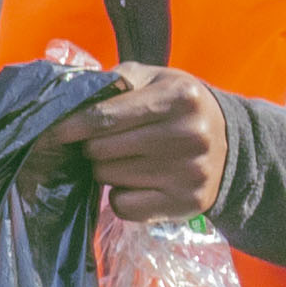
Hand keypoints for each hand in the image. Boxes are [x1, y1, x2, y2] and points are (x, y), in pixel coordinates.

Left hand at [38, 61, 228, 222]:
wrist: (232, 145)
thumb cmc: (180, 107)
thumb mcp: (158, 80)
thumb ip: (118, 80)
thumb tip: (72, 92)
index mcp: (179, 97)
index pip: (104, 117)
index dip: (72, 126)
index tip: (53, 132)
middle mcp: (188, 134)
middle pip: (101, 150)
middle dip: (93, 147)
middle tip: (107, 143)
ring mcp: (189, 172)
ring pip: (109, 178)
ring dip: (107, 170)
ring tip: (129, 159)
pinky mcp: (186, 203)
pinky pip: (124, 207)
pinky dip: (121, 198)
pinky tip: (139, 183)